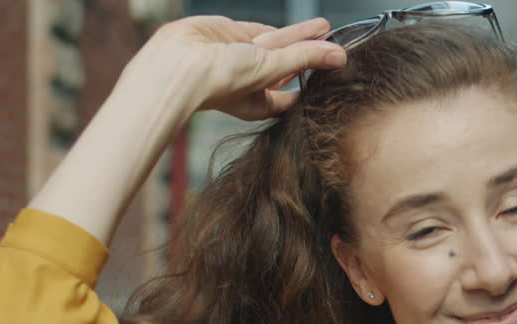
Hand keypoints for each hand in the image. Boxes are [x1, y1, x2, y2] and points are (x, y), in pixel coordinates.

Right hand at [119, 15, 345, 120]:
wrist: (177, 63)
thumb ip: (304, 57)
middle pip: (288, 65)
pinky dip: (277, 28)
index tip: (331, 77)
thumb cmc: (219, 82)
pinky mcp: (228, 34)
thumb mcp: (269, 69)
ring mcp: (238, 56)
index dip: (308, 87)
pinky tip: (300, 27)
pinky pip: (257, 30)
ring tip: (325, 27)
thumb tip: (339, 56)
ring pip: (276, 44)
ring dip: (300, 36)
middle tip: (337, 44)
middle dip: (311, 54)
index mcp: (257, 103)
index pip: (289, 98)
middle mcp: (248, 81)